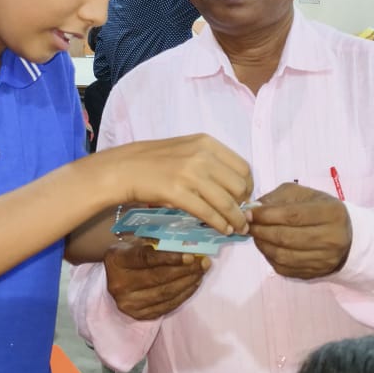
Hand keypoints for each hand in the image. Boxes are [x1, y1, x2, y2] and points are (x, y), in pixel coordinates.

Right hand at [98, 134, 252, 235]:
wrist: (125, 168)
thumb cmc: (155, 159)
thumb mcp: (187, 149)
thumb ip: (210, 162)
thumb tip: (234, 186)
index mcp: (207, 143)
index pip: (243, 167)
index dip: (248, 187)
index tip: (244, 198)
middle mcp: (202, 156)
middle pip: (239, 186)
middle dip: (243, 205)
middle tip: (240, 216)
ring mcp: (190, 174)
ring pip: (227, 203)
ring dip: (235, 220)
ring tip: (237, 229)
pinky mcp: (178, 193)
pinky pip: (208, 213)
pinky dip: (220, 225)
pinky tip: (222, 230)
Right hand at [104, 239, 209, 319]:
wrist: (112, 278)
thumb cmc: (127, 255)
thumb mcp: (135, 242)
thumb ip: (154, 241)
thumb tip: (185, 243)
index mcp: (117, 260)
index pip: (146, 259)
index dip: (169, 258)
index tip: (190, 256)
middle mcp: (119, 284)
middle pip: (158, 278)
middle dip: (185, 270)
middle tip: (203, 263)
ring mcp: (128, 303)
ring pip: (164, 294)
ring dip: (187, 283)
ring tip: (201, 273)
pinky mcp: (138, 315)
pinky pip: (166, 307)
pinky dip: (182, 296)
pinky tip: (192, 285)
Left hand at [249, 182, 351, 279]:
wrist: (346, 237)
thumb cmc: (321, 210)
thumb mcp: (305, 195)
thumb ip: (279, 197)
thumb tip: (254, 208)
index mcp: (331, 213)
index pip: (293, 215)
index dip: (267, 215)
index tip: (250, 213)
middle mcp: (331, 238)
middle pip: (287, 237)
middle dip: (261, 230)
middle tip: (248, 225)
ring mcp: (324, 260)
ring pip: (284, 256)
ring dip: (263, 245)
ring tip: (255, 234)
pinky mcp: (314, 273)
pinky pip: (285, 268)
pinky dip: (269, 257)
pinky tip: (266, 246)